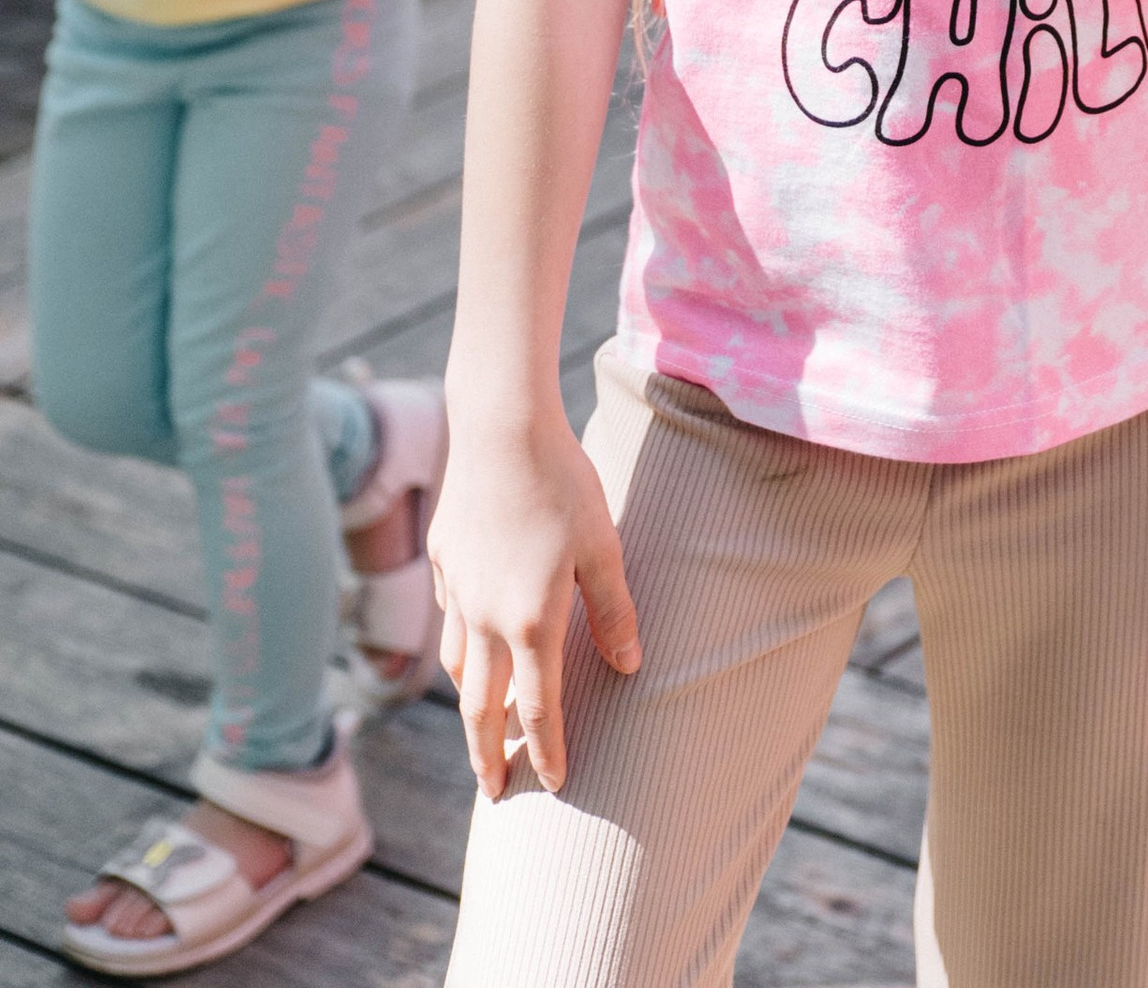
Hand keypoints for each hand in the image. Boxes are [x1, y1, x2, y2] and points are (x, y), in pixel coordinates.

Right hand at [430, 413, 640, 795]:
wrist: (501, 429)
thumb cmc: (563, 484)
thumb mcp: (603, 547)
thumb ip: (614, 610)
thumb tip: (630, 665)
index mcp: (530, 623)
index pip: (538, 709)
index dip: (546, 751)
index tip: (553, 786)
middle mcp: (486, 619)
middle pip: (481, 709)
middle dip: (488, 757)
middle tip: (494, 792)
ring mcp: (458, 591)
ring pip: (459, 668)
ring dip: (470, 707)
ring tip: (479, 730)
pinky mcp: (443, 560)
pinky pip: (451, 617)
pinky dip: (461, 643)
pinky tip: (471, 642)